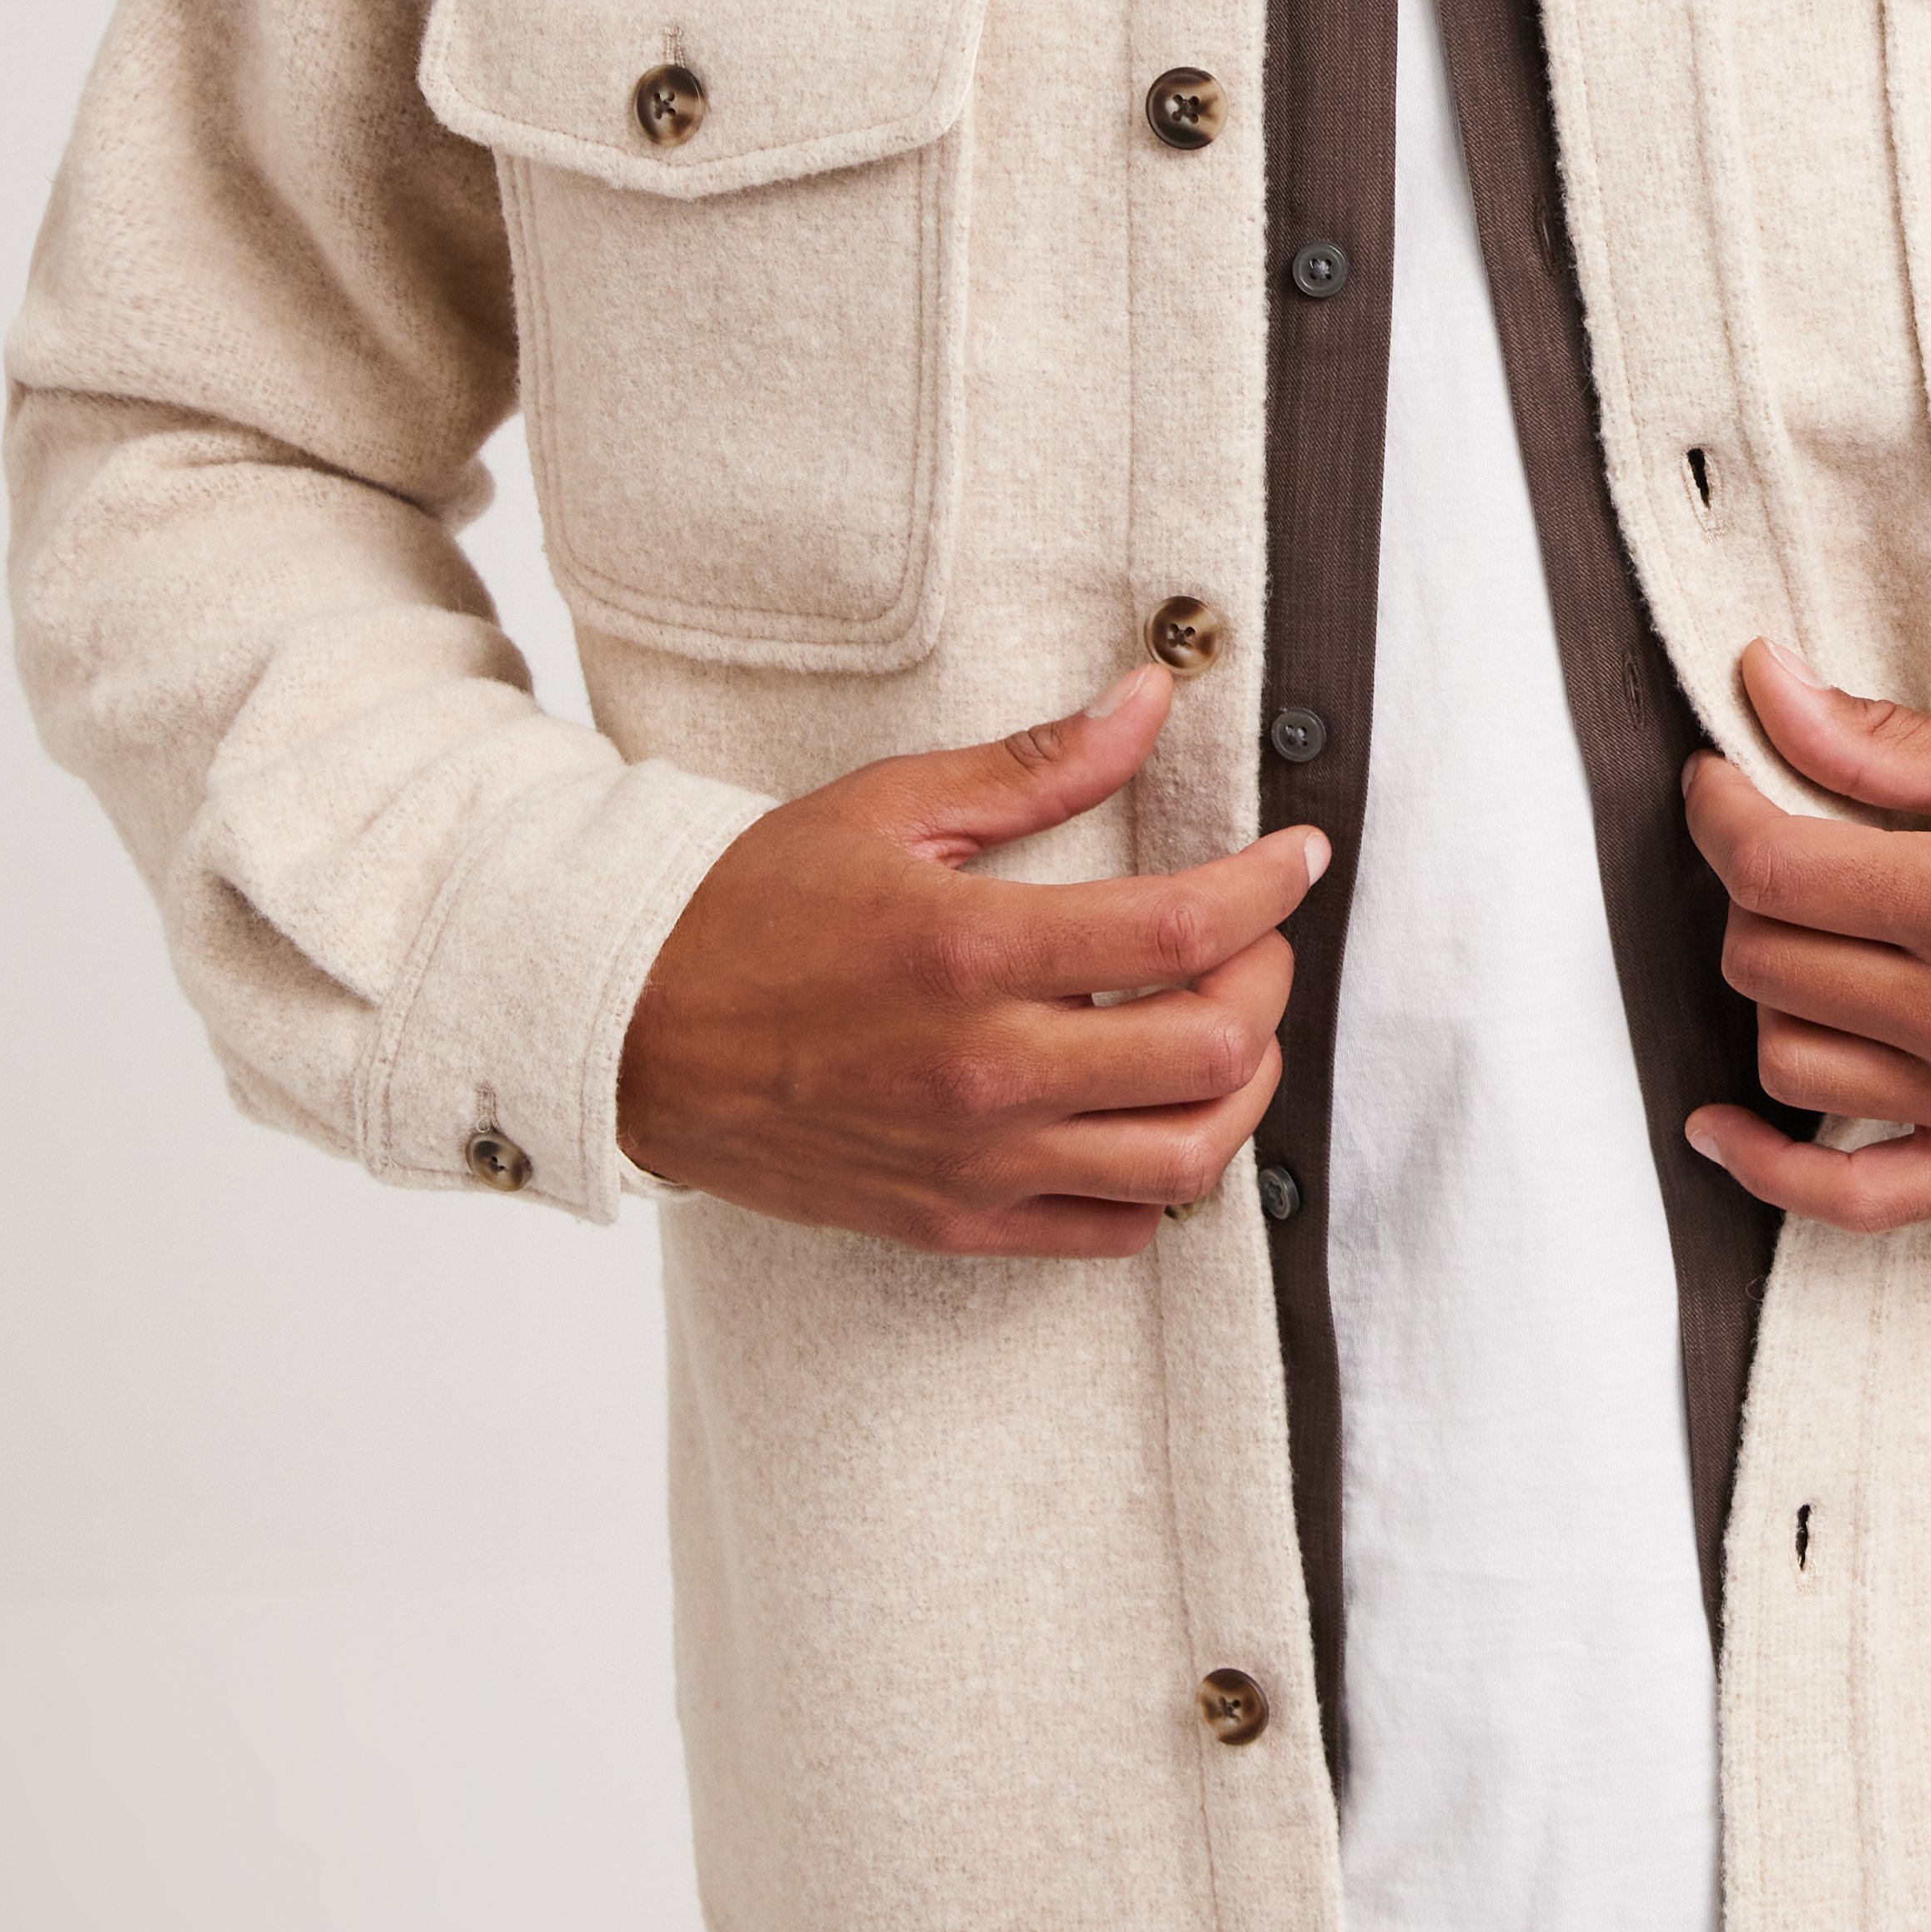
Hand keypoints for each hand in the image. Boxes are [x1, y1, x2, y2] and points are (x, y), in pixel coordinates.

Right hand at [616, 666, 1324, 1257]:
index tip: (1300, 857)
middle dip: (1268, 986)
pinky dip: (1165, 1180)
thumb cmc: (753, 908)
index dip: (1270, 888)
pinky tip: (1150, 1113)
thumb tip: (1149, 701)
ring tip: (1226, 1033)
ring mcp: (974, 1161)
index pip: (1183, 929)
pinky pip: (1113, 1230)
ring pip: (1184, 1159)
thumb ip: (1038, 765)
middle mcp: (985, 1070)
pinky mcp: (954, 1223)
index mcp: (973, 952)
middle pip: (1210, 1052)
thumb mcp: (892, 807)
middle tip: (1257, 940)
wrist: (630, 1032)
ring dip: (1239, 1093)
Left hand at [1681, 637, 1930, 1231]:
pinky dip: (1770, 1170)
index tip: (1722, 777)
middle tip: (1791, 843)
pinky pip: (1854, 1199)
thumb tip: (1764, 685)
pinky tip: (1721, 1126)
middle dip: (1753, 889)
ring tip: (1819, 940)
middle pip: (1765, 962)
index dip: (1718, 810)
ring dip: (1775, 992)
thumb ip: (1885, 742)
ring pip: (1789, 1062)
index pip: (1771, 869)